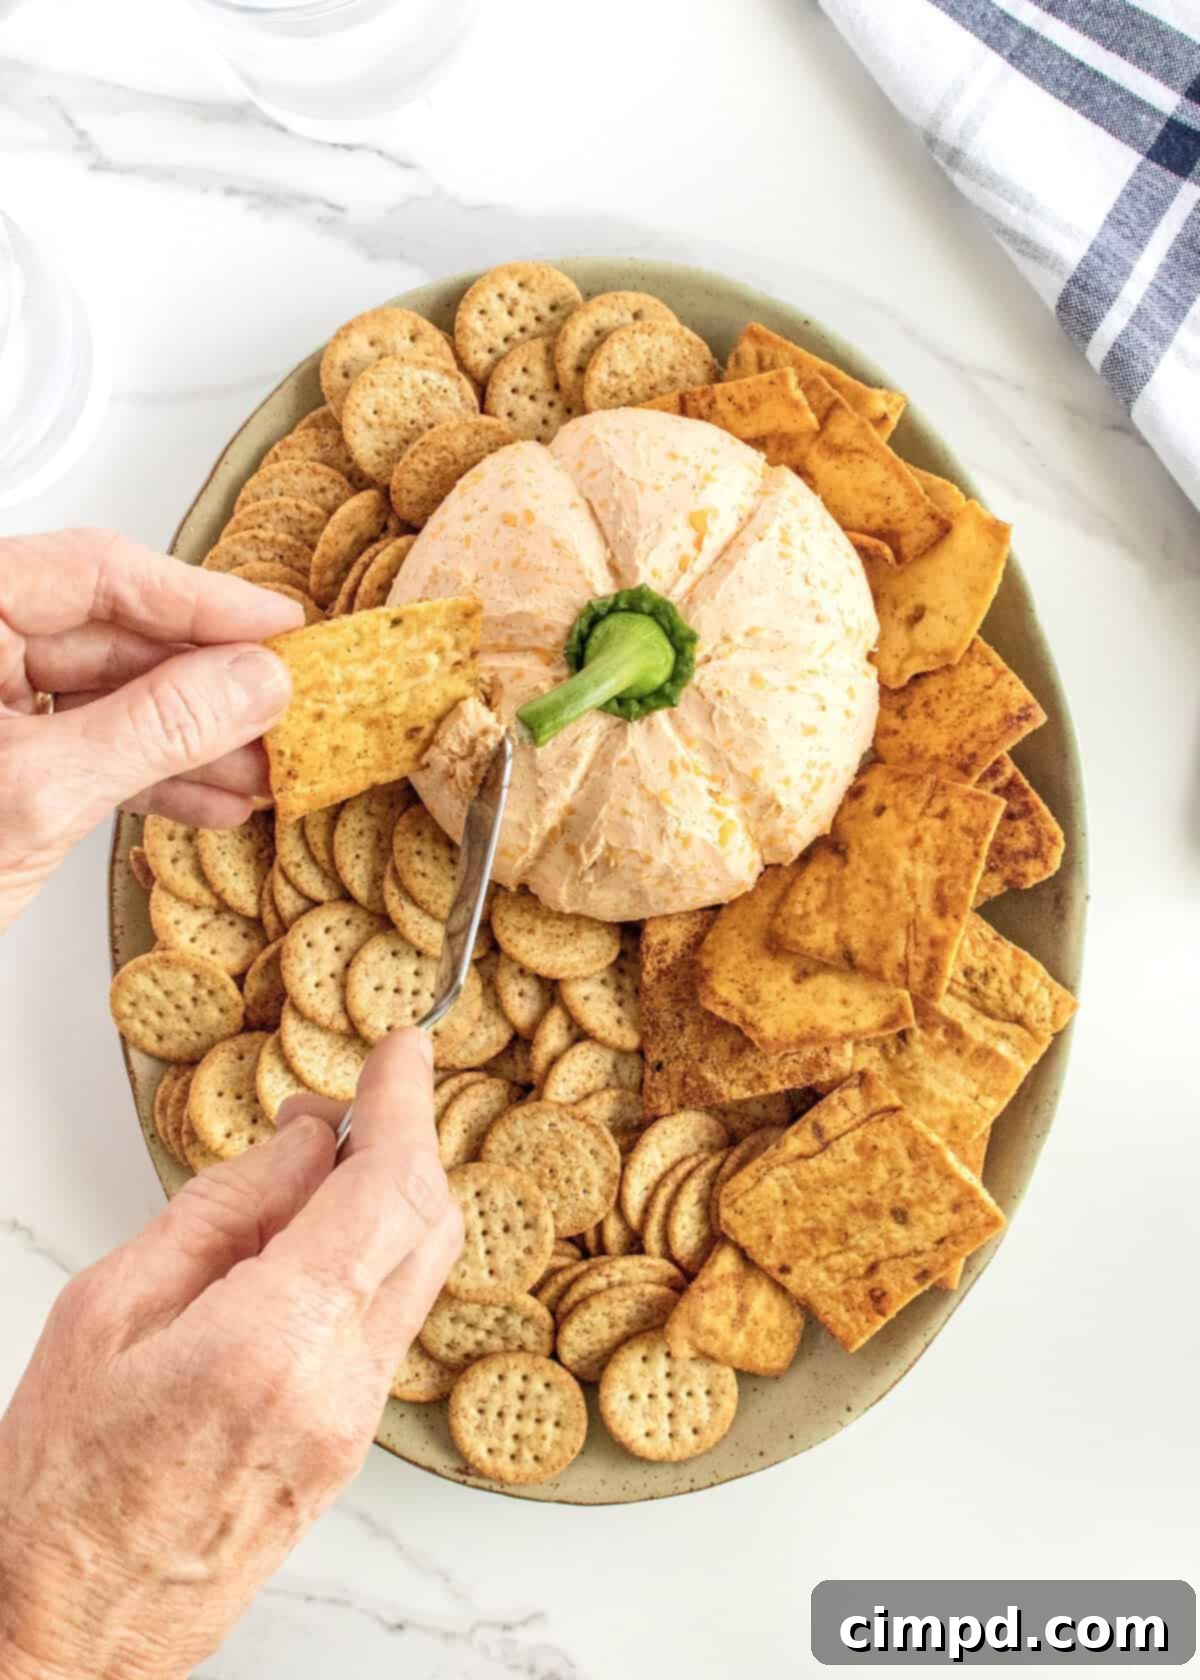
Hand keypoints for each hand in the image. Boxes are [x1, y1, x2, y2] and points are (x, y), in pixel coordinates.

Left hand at [0, 528, 303, 929]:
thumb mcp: (36, 793)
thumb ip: (153, 729)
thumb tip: (252, 682)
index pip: (92, 572)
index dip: (199, 598)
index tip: (278, 623)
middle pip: (109, 636)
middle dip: (206, 683)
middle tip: (287, 705)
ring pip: (106, 700)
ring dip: (192, 739)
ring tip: (266, 767)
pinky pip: (86, 752)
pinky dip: (150, 777)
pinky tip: (213, 799)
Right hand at [0, 1031, 462, 1679]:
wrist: (68, 1635)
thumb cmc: (57, 1486)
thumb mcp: (107, 1311)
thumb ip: (223, 1211)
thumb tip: (306, 1142)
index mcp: (273, 1343)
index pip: (386, 1190)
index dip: (404, 1104)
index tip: (403, 1049)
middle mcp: (340, 1387)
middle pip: (427, 1225)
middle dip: (403, 1141)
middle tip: (344, 1100)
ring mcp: (357, 1426)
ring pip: (419, 1273)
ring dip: (391, 1197)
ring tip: (315, 1166)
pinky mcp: (353, 1448)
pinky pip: (391, 1322)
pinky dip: (374, 1256)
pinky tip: (314, 1240)